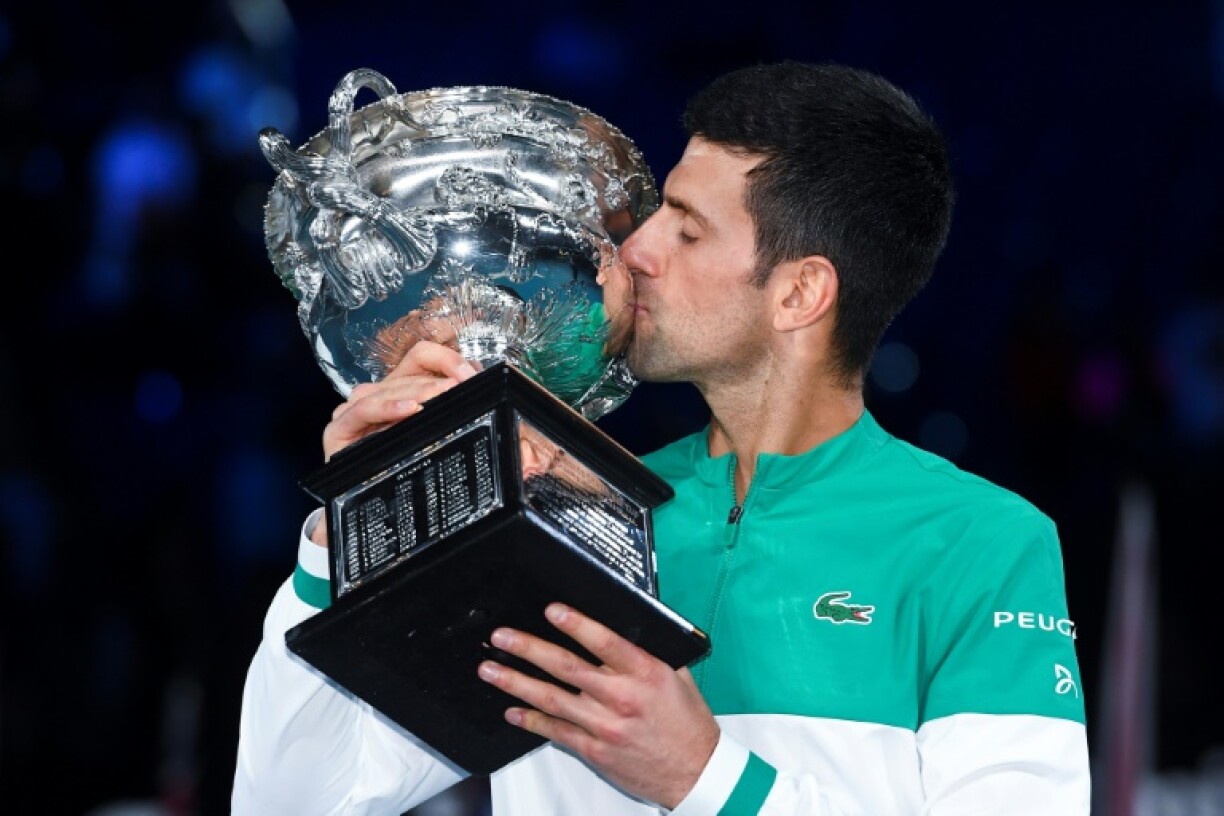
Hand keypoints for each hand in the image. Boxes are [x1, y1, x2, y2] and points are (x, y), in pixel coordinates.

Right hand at [309, 341, 476, 547]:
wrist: (369, 522)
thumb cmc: (412, 478)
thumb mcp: (452, 452)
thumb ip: (482, 442)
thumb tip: (524, 448)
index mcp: (405, 389)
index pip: (424, 355)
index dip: (449, 359)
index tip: (472, 376)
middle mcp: (381, 395)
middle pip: (411, 370)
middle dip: (440, 379)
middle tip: (463, 391)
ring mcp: (358, 411)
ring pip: (388, 386)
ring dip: (417, 391)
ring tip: (439, 400)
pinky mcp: (340, 430)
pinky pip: (362, 409)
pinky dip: (386, 406)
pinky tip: (409, 410)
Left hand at [477, 603, 719, 808]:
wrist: (695, 771)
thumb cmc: (687, 723)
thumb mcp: (677, 676)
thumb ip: (648, 652)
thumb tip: (625, 626)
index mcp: (645, 673)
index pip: (604, 642)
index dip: (575, 624)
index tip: (551, 610)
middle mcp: (621, 697)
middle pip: (566, 667)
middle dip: (528, 648)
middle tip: (502, 637)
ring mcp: (605, 726)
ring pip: (551, 699)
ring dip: (516, 682)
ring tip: (490, 669)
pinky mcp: (595, 750)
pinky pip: (556, 732)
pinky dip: (531, 721)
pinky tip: (512, 711)